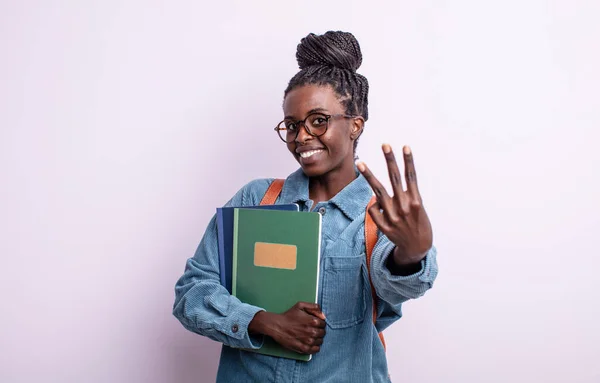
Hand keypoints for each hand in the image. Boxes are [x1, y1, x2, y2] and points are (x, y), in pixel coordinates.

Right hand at [248, 302, 325, 354]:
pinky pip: (315, 350)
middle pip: (323, 333)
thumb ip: (314, 307)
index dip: (320, 323)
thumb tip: (323, 316)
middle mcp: (312, 331)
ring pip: (320, 341)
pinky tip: (313, 345)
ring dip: (318, 339)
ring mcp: (307, 341)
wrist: (277, 326)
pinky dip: (316, 348)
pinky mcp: (302, 348)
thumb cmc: (288, 315)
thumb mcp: (300, 305)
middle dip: (320, 331)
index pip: (324, 324)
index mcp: (313, 321)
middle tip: (313, 329)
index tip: (316, 323)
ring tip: (312, 336)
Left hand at [356, 144, 432, 265]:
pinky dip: (376, 206)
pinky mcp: (384, 225)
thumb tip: (378, 194)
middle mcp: (404, 206)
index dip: (408, 161)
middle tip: (385, 144)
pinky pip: (374, 209)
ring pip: (378, 191)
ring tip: (360, 162)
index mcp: (415, 201)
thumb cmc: (418, 223)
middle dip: (390, 160)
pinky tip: (382, 210)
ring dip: (368, 175)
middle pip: (394, 178)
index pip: (410, 176)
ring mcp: (393, 216)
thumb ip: (403, 196)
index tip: (405, 146)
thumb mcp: (418, 208)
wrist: (418, 248)